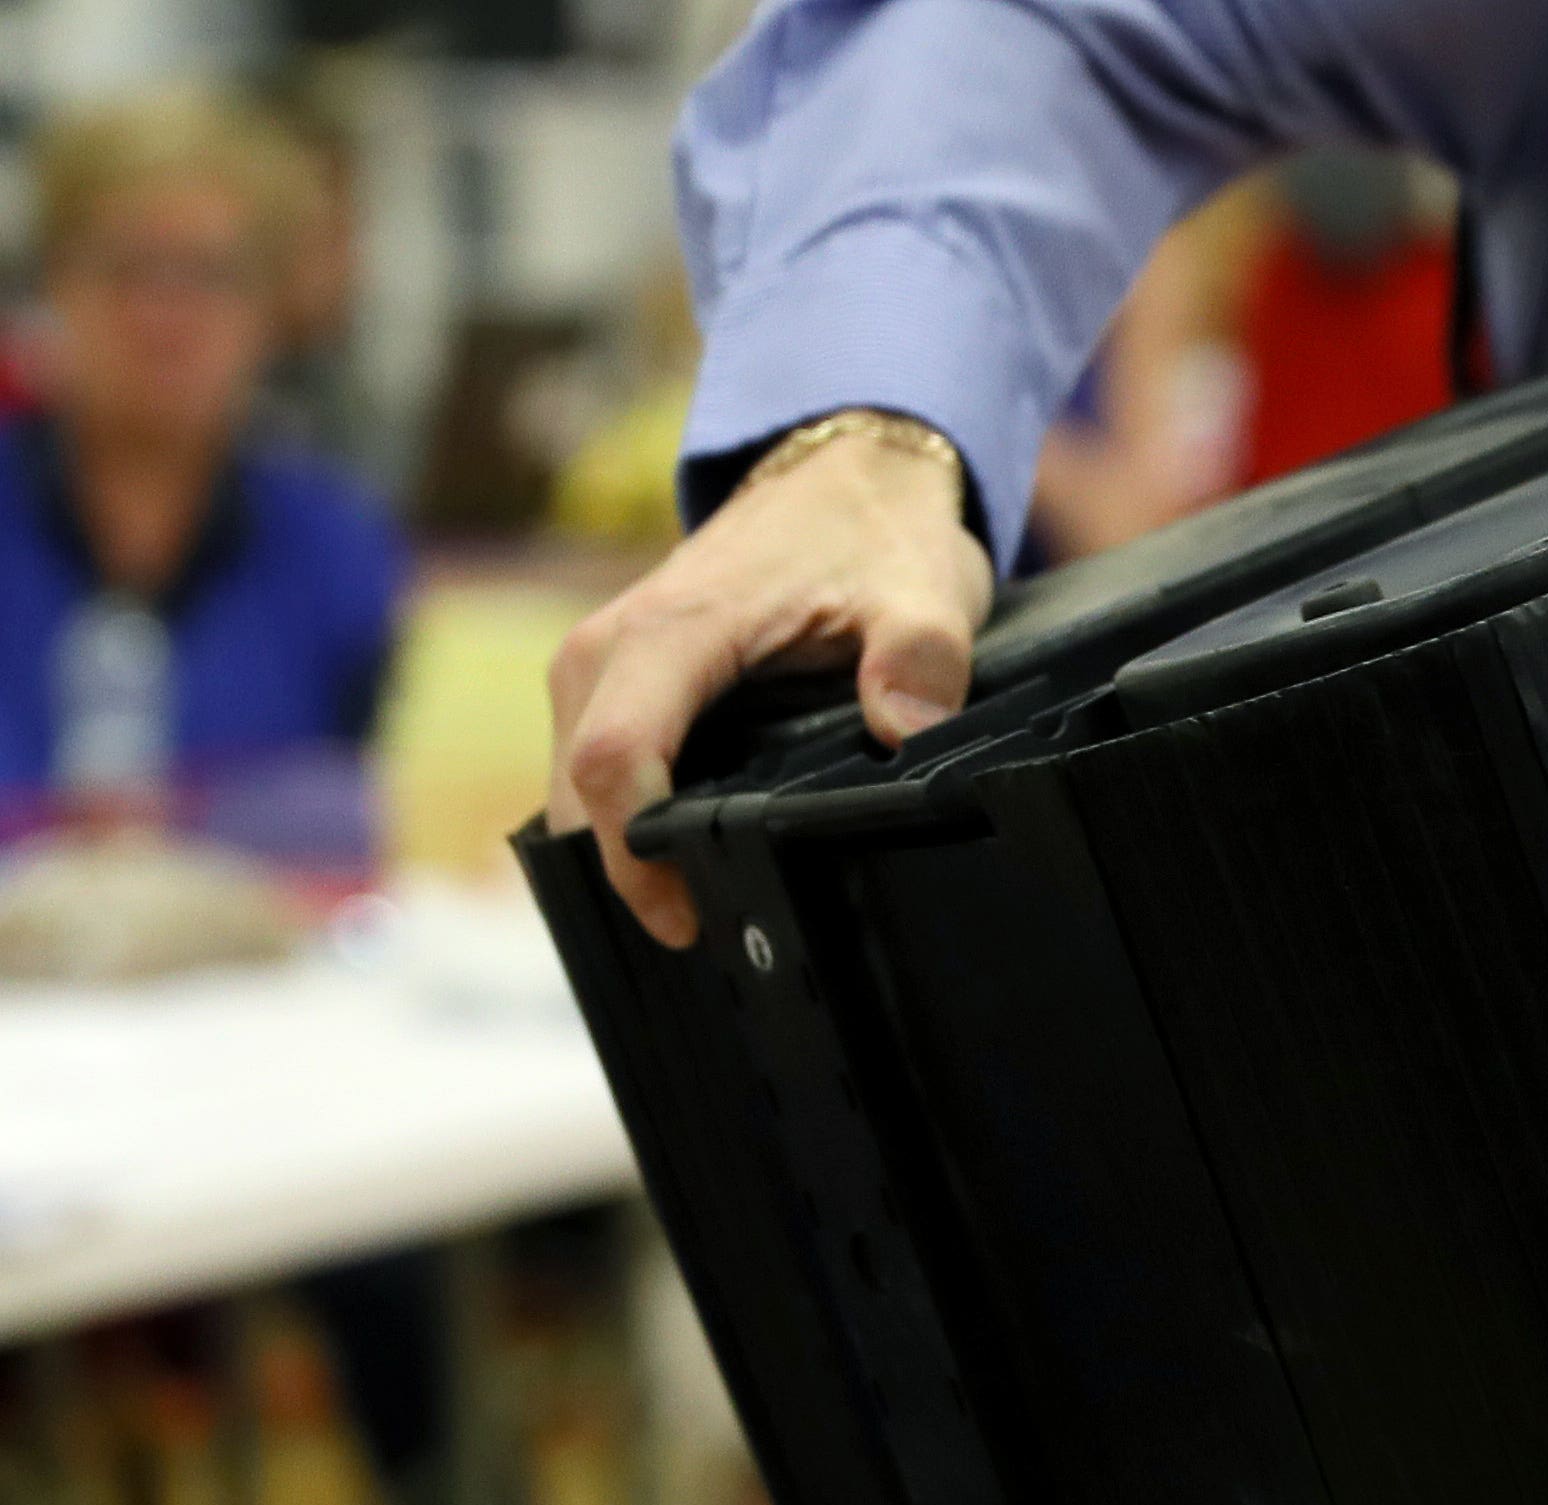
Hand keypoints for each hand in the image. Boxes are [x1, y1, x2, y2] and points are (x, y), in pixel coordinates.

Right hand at [546, 419, 991, 947]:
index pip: (611, 756)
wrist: (840, 469)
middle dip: (621, 872)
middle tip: (710, 939)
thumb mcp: (924, 592)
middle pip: (573, 789)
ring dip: (616, 851)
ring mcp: (600, 662)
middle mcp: (609, 646)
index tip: (687, 919)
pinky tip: (684, 861)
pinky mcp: (610, 678)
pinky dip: (620, 818)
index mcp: (673, 629)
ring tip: (702, 911)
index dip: (634, 854)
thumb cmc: (874, 533)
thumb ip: (919, 660)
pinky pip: (590, 763)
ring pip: (569, 784)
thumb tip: (905, 728)